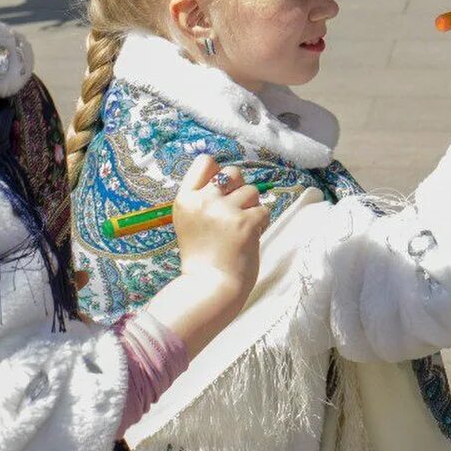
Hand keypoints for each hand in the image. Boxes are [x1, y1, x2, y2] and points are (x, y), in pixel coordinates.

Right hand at [172, 155, 267, 313]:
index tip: (222, 192)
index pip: (205, 161)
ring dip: (252, 207)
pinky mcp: (246, 223)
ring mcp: (225, 211)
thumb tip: (227, 176)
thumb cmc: (202, 258)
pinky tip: (251, 236)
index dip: (218, 173)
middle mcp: (203, 201)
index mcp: (185, 200)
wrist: (209, 288)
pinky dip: (262, 222)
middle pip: (232, 172)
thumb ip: (202, 199)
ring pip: (252, 191)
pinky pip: (264, 209)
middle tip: (235, 213)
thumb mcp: (189, 222)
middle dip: (239, 190)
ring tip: (242, 229)